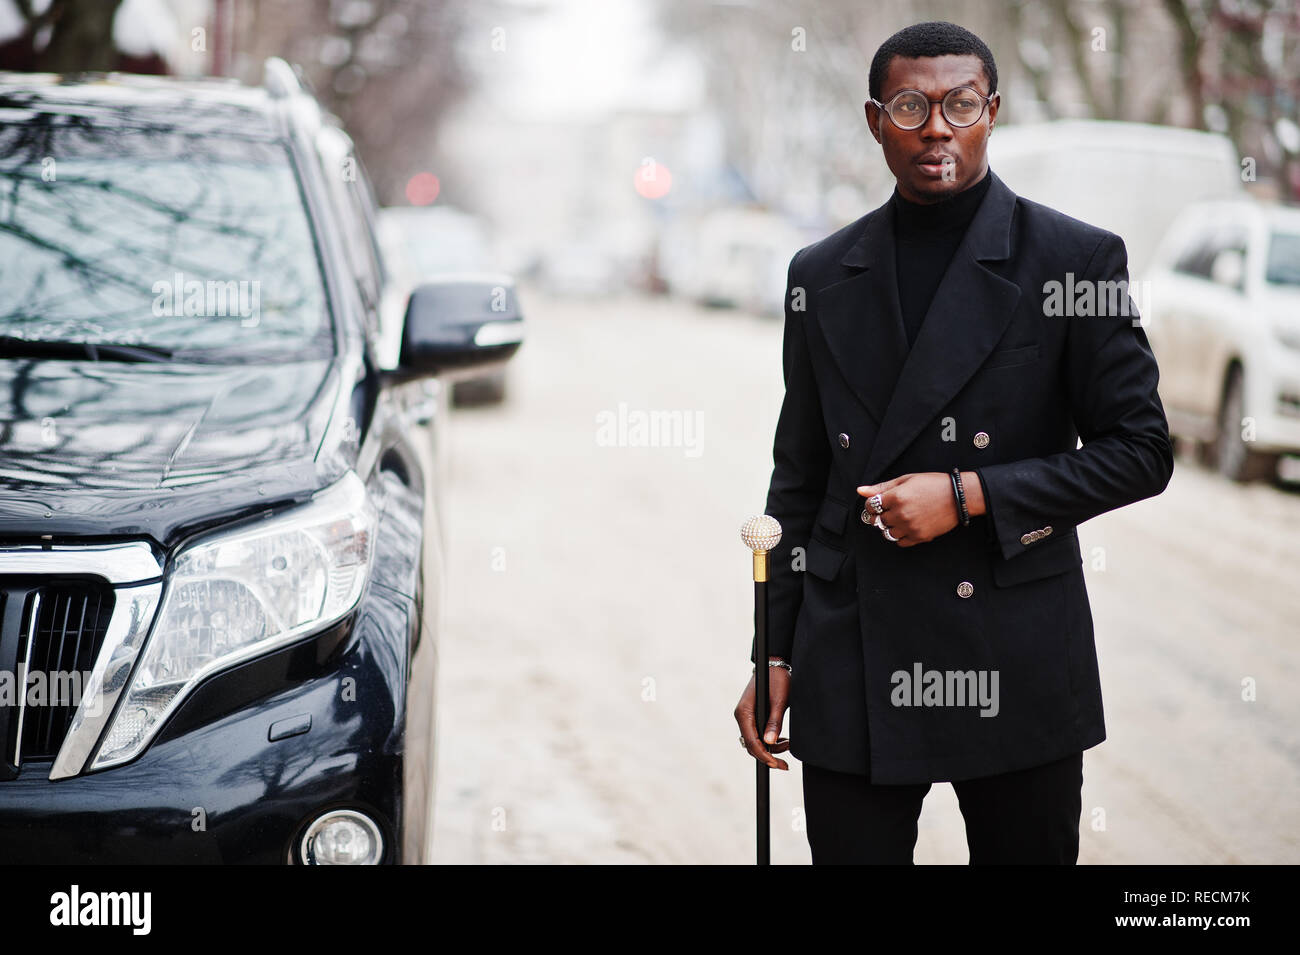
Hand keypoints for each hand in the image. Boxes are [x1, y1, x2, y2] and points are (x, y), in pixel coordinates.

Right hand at [734, 662, 790, 769]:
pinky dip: (770, 740)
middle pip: (752, 745)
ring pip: (755, 741)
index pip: (751, 742)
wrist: (776, 664)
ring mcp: (746, 716)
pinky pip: (758, 734)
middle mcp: (742, 716)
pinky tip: (783, 740)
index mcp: (744, 713)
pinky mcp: (753, 715)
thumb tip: (769, 743)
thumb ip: (774, 722)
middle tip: (785, 764)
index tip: (777, 764)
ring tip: (788, 744)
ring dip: (771, 747)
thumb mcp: (779, 701)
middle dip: (768, 755)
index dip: (764, 756)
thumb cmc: (778, 680)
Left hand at [856, 471, 981, 546]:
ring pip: (887, 533)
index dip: (871, 504)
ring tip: (898, 518)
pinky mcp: (919, 537)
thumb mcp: (906, 480)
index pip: (871, 505)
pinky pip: (900, 542)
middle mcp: (900, 513)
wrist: (958, 496)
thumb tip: (860, 491)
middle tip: (887, 511)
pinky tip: (906, 527)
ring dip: (889, 526)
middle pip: (877, 520)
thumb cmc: (933, 484)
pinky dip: (900, 536)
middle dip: (878, 516)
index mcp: (896, 496)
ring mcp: (910, 527)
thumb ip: (882, 487)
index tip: (877, 503)